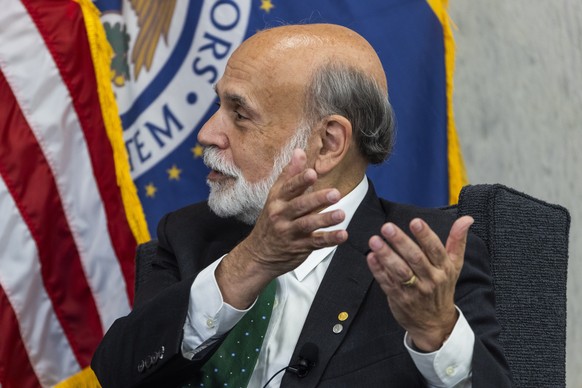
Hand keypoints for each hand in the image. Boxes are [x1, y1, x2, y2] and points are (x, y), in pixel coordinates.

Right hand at [217, 149, 347, 307]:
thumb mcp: (275, 196)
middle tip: (335, 193)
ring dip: (325, 219)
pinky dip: (329, 239)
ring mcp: (289, 232)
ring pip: (308, 225)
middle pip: (299, 206)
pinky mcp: (298, 248)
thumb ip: (290, 175)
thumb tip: (300, 151)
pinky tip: (343, 234)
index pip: (289, 188)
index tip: (312, 174)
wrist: (258, 255)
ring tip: (341, 214)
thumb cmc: (271, 221)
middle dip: (317, 199)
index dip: (300, 180)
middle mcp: (281, 215)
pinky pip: (315, 243)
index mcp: (277, 200)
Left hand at [366, 216, 473, 351]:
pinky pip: (387, 283)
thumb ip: (457, 240)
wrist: (435, 324)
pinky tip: (371, 257)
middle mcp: (431, 279)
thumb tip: (466, 219)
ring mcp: (414, 290)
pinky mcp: (399, 298)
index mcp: (444, 268)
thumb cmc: (443, 288)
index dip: (425, 235)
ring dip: (386, 255)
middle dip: (401, 241)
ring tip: (375, 241)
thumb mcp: (454, 265)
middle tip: (388, 227)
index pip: (435, 249)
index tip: (415, 222)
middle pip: (415, 258)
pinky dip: (378, 270)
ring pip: (400, 271)